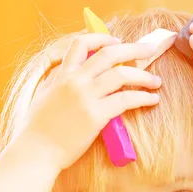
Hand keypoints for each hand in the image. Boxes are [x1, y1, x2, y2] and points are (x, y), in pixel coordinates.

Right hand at [18, 33, 161, 170]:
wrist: (35, 152)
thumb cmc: (37, 131)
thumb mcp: (43, 97)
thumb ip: (57, 83)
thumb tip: (67, 75)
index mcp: (61, 75)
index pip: (81, 44)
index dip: (102, 39)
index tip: (117, 41)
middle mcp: (75, 81)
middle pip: (109, 54)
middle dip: (134, 49)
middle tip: (150, 50)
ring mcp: (86, 97)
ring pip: (122, 74)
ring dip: (144, 76)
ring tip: (156, 81)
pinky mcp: (96, 116)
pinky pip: (126, 100)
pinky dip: (143, 97)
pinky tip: (152, 100)